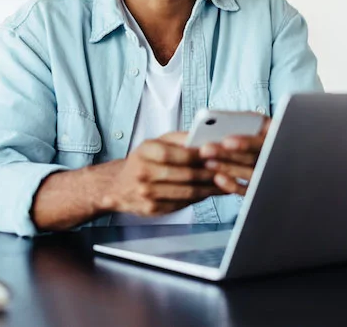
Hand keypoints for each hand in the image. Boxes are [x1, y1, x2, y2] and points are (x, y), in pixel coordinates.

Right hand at [104, 132, 221, 216]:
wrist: (119, 186)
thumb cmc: (142, 160)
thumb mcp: (155, 142)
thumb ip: (179, 139)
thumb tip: (203, 137)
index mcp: (146, 151)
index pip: (177, 153)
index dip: (199, 155)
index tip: (216, 153)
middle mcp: (144, 172)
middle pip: (185, 175)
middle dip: (210, 173)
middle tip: (227, 170)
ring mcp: (147, 193)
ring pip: (187, 192)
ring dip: (209, 189)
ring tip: (225, 183)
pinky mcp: (152, 209)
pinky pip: (182, 204)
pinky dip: (199, 199)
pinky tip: (210, 193)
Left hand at [199, 116, 270, 194]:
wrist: (273, 150)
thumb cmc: (260, 131)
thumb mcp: (258, 122)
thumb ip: (245, 121)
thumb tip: (222, 121)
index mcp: (275, 137)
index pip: (262, 142)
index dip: (245, 142)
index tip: (226, 141)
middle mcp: (274, 156)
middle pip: (251, 158)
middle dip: (227, 154)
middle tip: (206, 150)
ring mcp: (268, 173)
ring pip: (248, 173)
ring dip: (227, 168)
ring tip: (207, 163)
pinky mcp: (260, 188)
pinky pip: (248, 190)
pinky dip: (233, 185)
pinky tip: (218, 178)